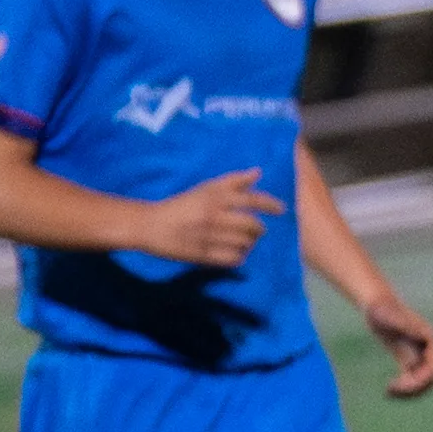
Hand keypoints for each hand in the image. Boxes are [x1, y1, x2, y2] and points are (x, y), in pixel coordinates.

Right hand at [138, 168, 281, 268]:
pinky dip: (239, 257)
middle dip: (259, 229)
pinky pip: (232, 259)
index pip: (250, 199)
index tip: (282, 209)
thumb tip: (258, 172)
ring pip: (244, 243)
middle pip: (252, 225)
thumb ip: (232, 181)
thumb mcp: (205, 188)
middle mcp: (213, 216)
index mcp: (214, 197)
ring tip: (245, 241)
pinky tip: (235, 253)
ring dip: (250, 243)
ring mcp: (208, 237)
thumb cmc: (181, 205)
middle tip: (257, 230)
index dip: (270, 204)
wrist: (150, 225)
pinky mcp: (202, 256)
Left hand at [364, 290, 432, 397]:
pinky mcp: (408, 359)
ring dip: (410, 392)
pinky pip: (412, 379)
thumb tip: (425, 338)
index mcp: (429, 338)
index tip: (404, 382)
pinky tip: (388, 390)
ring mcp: (419, 354)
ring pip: (423, 381)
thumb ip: (407, 326)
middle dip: (416, 388)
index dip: (423, 378)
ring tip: (390, 392)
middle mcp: (427, 348)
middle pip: (432, 377)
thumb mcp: (392, 316)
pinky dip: (404, 388)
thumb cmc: (382, 308)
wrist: (376, 305)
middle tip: (395, 389)